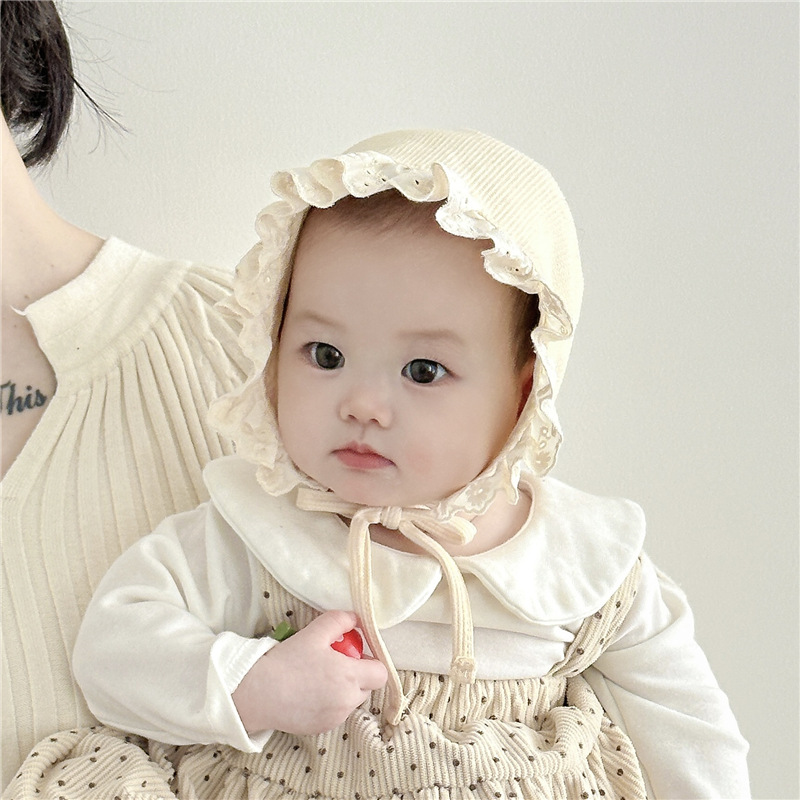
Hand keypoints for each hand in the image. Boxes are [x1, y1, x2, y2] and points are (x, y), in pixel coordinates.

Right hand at [232, 610, 387, 735]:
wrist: (258, 693)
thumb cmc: (287, 662)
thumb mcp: (315, 632)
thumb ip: (340, 620)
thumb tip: (355, 619)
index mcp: (350, 677)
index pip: (381, 673)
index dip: (371, 661)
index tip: (354, 654)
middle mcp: (347, 702)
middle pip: (367, 687)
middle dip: (356, 674)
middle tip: (333, 662)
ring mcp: (335, 719)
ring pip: (351, 701)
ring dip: (343, 690)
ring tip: (318, 678)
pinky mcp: (321, 729)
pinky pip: (335, 714)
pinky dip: (329, 704)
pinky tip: (308, 693)